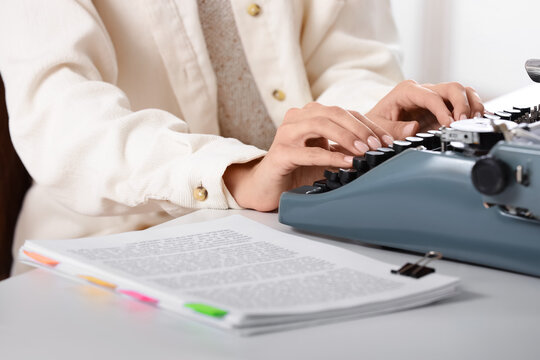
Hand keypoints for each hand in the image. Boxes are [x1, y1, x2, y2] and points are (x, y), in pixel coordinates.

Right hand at [223, 102, 393, 210]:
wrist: (267, 188)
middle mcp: (298, 119)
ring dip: (347, 138)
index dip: (369, 124)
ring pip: (321, 125)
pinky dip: (331, 156)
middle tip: (379, 146)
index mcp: (311, 115)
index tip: (389, 140)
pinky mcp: (280, 153)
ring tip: (365, 152)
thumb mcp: (331, 156)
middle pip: (334, 113)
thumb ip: (354, 147)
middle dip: (361, 128)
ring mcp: (286, 134)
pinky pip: (309, 152)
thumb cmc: (299, 171)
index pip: (345, 113)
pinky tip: (346, 163)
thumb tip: (392, 141)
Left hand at [366, 80, 484, 137]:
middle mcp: (423, 90)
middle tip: (464, 122)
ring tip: (473, 121)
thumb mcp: (379, 127)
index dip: (443, 109)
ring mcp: (435, 97)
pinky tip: (478, 119)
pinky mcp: (443, 107)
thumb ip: (395, 129)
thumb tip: (413, 128)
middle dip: (462, 104)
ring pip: (461, 92)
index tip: (449, 123)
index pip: (431, 96)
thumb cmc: (376, 124)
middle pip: (451, 88)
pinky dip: (473, 109)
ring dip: (471, 105)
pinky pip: (464, 101)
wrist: (374, 127)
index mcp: (407, 91)